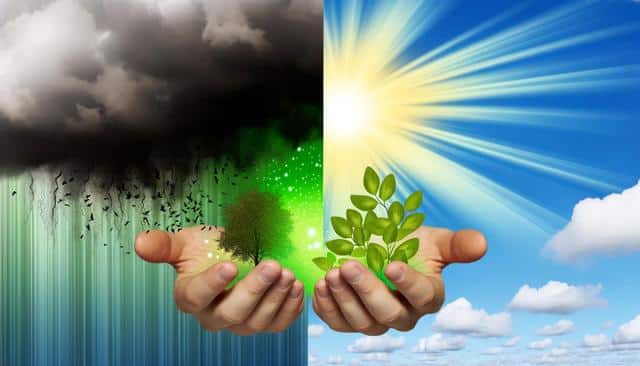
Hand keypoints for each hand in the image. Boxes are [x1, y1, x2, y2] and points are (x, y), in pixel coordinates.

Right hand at [134, 226, 303, 334]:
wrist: (230, 256)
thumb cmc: (205, 251)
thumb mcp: (184, 242)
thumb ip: (164, 245)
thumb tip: (140, 242)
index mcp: (190, 297)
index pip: (198, 296)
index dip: (213, 283)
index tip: (230, 265)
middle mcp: (214, 316)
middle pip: (233, 313)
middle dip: (255, 290)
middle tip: (273, 266)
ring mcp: (241, 322)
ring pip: (258, 321)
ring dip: (276, 299)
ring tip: (288, 274)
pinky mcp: (264, 322)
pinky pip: (278, 324)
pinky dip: (290, 309)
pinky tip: (297, 288)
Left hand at [312, 226, 486, 334]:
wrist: (382, 249)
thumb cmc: (411, 244)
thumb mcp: (434, 239)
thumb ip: (457, 243)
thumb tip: (482, 243)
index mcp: (428, 297)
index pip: (421, 297)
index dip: (407, 283)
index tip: (391, 264)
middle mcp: (404, 316)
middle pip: (387, 314)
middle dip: (366, 290)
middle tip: (348, 266)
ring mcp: (376, 321)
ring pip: (361, 323)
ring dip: (343, 299)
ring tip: (331, 274)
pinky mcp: (351, 321)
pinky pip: (338, 323)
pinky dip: (327, 308)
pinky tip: (319, 286)